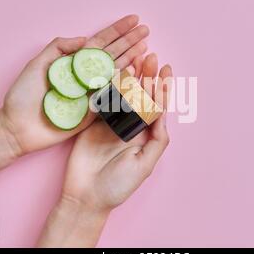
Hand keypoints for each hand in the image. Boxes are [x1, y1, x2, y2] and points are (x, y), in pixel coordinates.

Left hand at [0, 15, 148, 156]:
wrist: (19, 127)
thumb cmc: (24, 95)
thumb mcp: (38, 64)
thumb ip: (59, 48)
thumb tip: (85, 38)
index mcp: (73, 62)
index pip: (100, 42)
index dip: (117, 31)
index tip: (133, 20)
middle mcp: (86, 76)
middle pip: (113, 54)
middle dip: (130, 41)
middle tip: (146, 30)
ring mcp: (92, 93)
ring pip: (117, 72)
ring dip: (133, 58)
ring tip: (146, 46)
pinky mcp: (95, 111)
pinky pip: (114, 95)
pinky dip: (127, 84)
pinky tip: (138, 71)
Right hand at [37, 54, 171, 246]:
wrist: (85, 196)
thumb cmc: (117, 186)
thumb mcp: (144, 165)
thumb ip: (158, 140)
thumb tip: (164, 113)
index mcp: (145, 135)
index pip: (157, 107)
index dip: (163, 88)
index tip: (167, 70)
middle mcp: (130, 126)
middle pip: (142, 96)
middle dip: (148, 76)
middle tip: (152, 57)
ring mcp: (111, 123)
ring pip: (123, 94)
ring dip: (130, 76)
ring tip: (137, 57)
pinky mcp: (93, 122)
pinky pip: (103, 100)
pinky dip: (109, 85)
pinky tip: (114, 72)